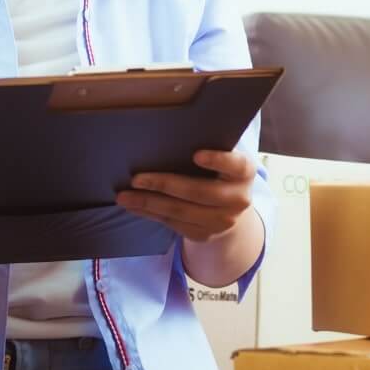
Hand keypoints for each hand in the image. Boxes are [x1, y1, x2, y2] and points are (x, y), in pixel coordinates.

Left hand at [115, 149, 254, 242]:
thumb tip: (166, 134)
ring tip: (124, 196)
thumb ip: (208, 148)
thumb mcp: (224, 159)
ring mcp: (222, 221)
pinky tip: (134, 205)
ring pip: (181, 211)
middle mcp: (238, 199)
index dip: (218, 161)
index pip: (236, 165)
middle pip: (198, 192)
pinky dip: (150, 214)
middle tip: (136, 179)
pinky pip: (173, 224)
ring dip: (149, 203)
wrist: (231, 210)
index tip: (196, 155)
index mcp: (244, 172)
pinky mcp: (204, 235)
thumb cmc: (220, 173)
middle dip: (164, 184)